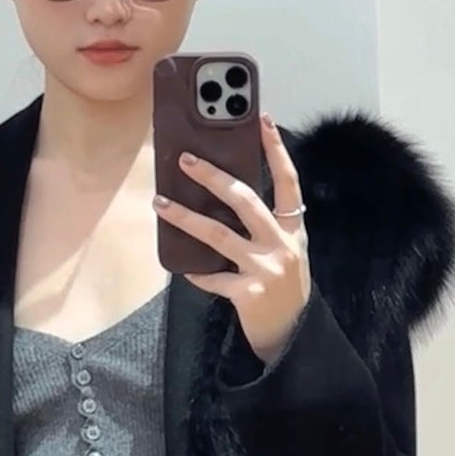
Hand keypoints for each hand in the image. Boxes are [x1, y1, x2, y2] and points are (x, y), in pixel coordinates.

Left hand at [153, 112, 310, 363]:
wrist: (293, 335)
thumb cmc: (285, 288)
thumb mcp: (287, 251)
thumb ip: (267, 226)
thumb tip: (226, 194)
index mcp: (293, 230)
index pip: (288, 181)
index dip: (276, 150)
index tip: (261, 119)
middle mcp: (281, 245)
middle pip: (245, 200)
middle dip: (213, 177)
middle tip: (185, 160)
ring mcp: (266, 269)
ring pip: (218, 234)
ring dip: (185, 217)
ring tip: (160, 204)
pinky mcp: (249, 293)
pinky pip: (213, 278)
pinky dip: (197, 274)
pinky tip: (184, 269)